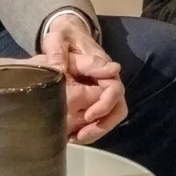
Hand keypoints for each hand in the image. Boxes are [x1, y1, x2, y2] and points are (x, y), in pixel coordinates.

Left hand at [31, 17, 126, 142]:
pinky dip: (89, 129)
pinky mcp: (93, 98)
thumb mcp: (58, 39)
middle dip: (103, 125)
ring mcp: (101, 90)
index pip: (114, 89)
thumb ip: (58, 53)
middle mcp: (106, 80)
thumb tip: (60, 71)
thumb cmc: (64, 37)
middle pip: (118, 108)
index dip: (104, 105)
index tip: (89, 115)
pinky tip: (71, 136)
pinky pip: (99, 118)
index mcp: (102, 66)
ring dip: (96, 130)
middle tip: (82, 135)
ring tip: (76, 139)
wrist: (66, 37)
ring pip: (110, 116)